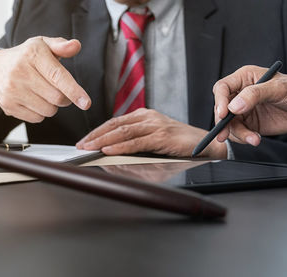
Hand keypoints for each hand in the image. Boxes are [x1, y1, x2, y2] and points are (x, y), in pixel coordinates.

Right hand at [0, 36, 90, 122]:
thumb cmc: (25, 57)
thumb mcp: (42, 45)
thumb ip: (61, 46)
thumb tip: (76, 45)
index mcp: (32, 54)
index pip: (57, 76)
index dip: (74, 90)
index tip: (86, 103)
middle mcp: (20, 71)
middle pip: (57, 97)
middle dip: (64, 98)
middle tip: (59, 90)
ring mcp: (12, 90)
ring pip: (48, 110)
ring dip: (52, 105)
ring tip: (42, 92)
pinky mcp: (8, 105)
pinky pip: (37, 118)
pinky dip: (40, 112)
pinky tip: (32, 100)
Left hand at [76, 108, 227, 157]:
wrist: (205, 144)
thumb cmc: (180, 144)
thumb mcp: (154, 138)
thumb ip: (136, 140)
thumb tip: (112, 151)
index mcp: (145, 116)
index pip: (115, 122)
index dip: (97, 131)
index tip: (84, 141)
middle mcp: (148, 118)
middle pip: (115, 125)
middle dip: (95, 136)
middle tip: (81, 145)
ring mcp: (155, 126)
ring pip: (123, 133)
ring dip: (103, 141)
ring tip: (89, 148)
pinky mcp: (162, 137)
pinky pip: (136, 142)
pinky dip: (120, 147)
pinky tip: (109, 151)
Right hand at [212, 65, 286, 145]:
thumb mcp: (279, 89)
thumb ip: (255, 95)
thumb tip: (234, 106)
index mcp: (245, 78)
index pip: (222, 88)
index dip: (219, 101)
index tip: (224, 114)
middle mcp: (242, 94)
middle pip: (221, 109)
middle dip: (223, 123)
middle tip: (225, 134)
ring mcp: (246, 110)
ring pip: (229, 124)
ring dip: (237, 134)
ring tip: (253, 139)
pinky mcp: (252, 124)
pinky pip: (240, 133)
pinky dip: (244, 139)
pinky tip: (256, 139)